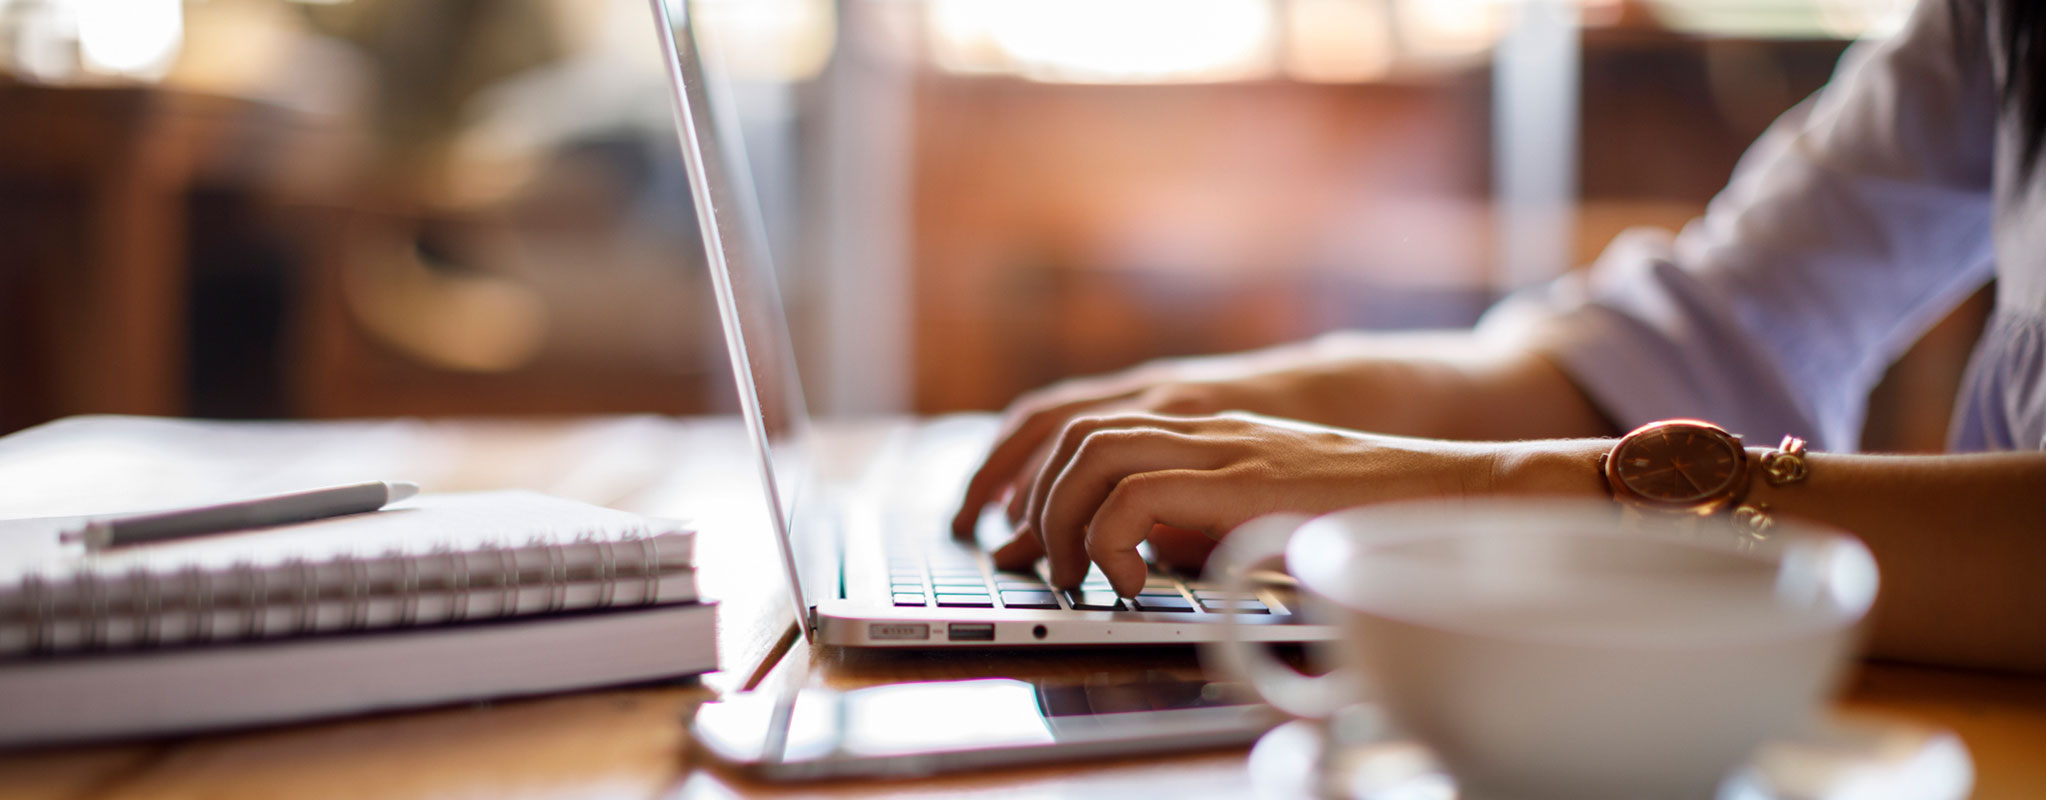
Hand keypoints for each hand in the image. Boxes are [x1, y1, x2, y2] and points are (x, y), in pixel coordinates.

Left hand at [949, 332, 1611, 542]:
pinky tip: (1128, 584)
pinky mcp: (1241, 477)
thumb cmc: (1366, 513)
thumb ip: (1192, 518)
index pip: (1081, 417)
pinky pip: (1134, 494)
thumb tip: (1118, 556)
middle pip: (1068, 426)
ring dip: (1062, 519)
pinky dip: (1109, 541)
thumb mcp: (1259, 512)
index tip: (1000, 526)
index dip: (1022, 465)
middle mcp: (1201, 421)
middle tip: (1014, 557)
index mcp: (1200, 426)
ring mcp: (1221, 442)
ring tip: (1076, 576)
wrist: (1452, 490)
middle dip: (1018, 492)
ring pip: (1089, 452)